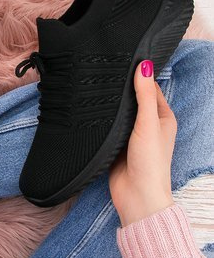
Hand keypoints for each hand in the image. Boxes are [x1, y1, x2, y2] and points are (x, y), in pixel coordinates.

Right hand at [109, 60, 175, 226]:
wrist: (136, 196)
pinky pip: (110, 124)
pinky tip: (93, 109)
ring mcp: (132, 134)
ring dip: (112, 104)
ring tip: (97, 87)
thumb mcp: (149, 123)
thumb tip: (145, 66)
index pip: (151, 88)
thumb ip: (145, 95)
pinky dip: (104, 118)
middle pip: (134, 98)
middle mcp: (149, 124)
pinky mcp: (117, 143)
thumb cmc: (150, 162)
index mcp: (163, 118)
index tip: (124, 61)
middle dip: (123, 88)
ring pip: (120, 111)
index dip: (140, 76)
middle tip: (106, 71)